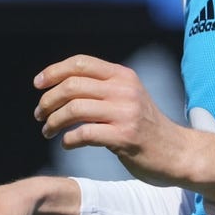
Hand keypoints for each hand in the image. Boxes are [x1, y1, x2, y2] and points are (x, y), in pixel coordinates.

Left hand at [33, 55, 214, 198]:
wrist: (177, 151)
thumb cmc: (145, 126)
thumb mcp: (128, 97)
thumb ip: (102, 88)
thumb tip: (61, 86)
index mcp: (123, 75)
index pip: (80, 63)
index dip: (53, 71)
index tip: (37, 84)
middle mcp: (124, 89)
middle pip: (72, 85)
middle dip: (48, 101)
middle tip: (39, 115)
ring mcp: (125, 112)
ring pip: (74, 109)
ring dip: (53, 121)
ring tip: (48, 131)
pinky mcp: (125, 136)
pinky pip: (84, 133)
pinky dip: (68, 139)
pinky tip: (67, 143)